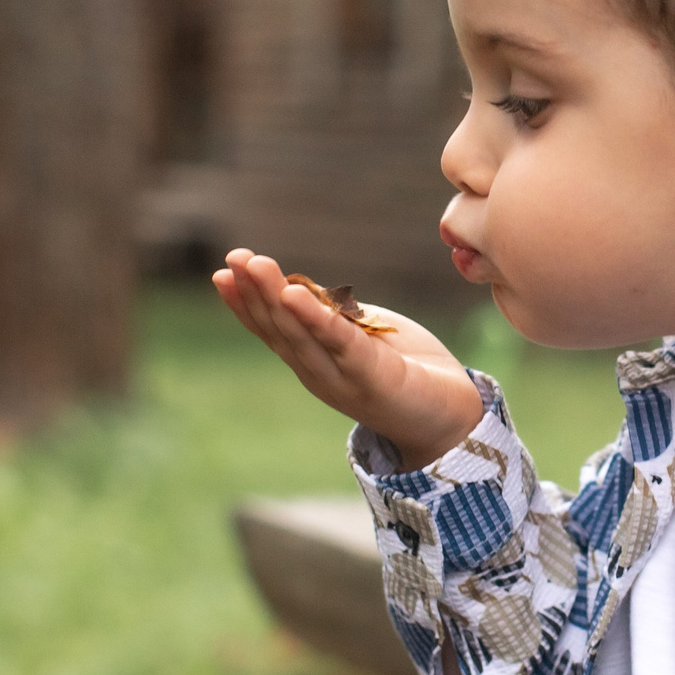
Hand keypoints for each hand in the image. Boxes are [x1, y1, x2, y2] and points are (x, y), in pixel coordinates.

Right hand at [212, 249, 484, 469]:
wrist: (452, 417)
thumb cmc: (408, 370)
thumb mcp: (361, 336)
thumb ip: (333, 318)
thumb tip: (301, 290)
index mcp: (314, 362)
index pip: (272, 330)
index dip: (245, 303)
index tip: (222, 272)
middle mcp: (319, 373)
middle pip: (280, 329)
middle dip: (254, 292)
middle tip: (233, 258)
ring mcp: (343, 378)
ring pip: (301, 334)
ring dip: (275, 298)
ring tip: (256, 266)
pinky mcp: (373, 377)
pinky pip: (340, 343)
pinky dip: (315, 318)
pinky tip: (295, 294)